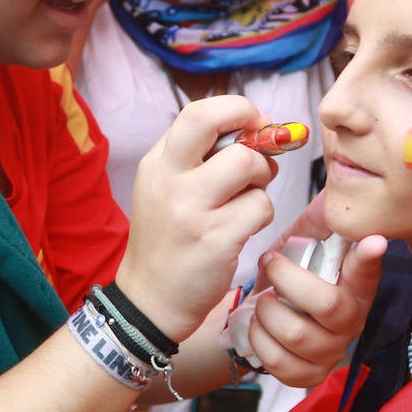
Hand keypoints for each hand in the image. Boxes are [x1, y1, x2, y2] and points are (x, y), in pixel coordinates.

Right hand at [116, 96, 278, 343]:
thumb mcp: (165, 189)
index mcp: (158, 163)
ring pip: (252, 167)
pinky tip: (242, 229)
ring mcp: (192, 211)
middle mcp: (170, 181)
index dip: (237, 110)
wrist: (150, 300)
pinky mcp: (216, 240)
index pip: (199, 112)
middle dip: (257, 135)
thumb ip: (198, 158)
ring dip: (262, 182)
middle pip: (225, 127)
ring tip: (244, 202)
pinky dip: (261, 215)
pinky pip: (261, 207)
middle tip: (262, 155)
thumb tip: (255, 132)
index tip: (254, 126)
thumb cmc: (167, 241)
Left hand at [246, 235, 385, 387]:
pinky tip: (259, 327)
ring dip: (267, 312)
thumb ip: (319, 220)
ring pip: (296, 334)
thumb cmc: (289, 276)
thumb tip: (336, 188)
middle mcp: (352, 320)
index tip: (373, 241)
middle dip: (286, 280)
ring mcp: (332, 350)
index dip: (369, 258)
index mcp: (356, 284)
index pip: (367, 270)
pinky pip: (280, 363)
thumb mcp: (302, 243)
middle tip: (270, 264)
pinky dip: (259, 340)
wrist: (261, 313)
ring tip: (262, 301)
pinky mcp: (309, 375)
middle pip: (327, 304)